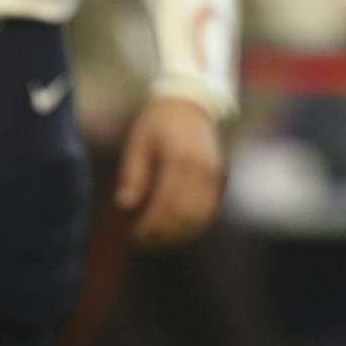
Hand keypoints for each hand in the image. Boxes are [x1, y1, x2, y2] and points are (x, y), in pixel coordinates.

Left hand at [113, 94, 223, 246]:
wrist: (190, 104)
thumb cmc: (158, 124)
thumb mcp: (138, 143)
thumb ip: (133, 175)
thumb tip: (125, 205)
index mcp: (180, 158)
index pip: (167, 203)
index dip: (152, 224)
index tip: (135, 233)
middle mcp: (202, 169)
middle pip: (185, 214)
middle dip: (164, 233)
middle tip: (143, 240)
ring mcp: (214, 174)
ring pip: (200, 217)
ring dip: (179, 234)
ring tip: (157, 239)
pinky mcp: (220, 179)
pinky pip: (210, 210)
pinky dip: (194, 225)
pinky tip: (176, 229)